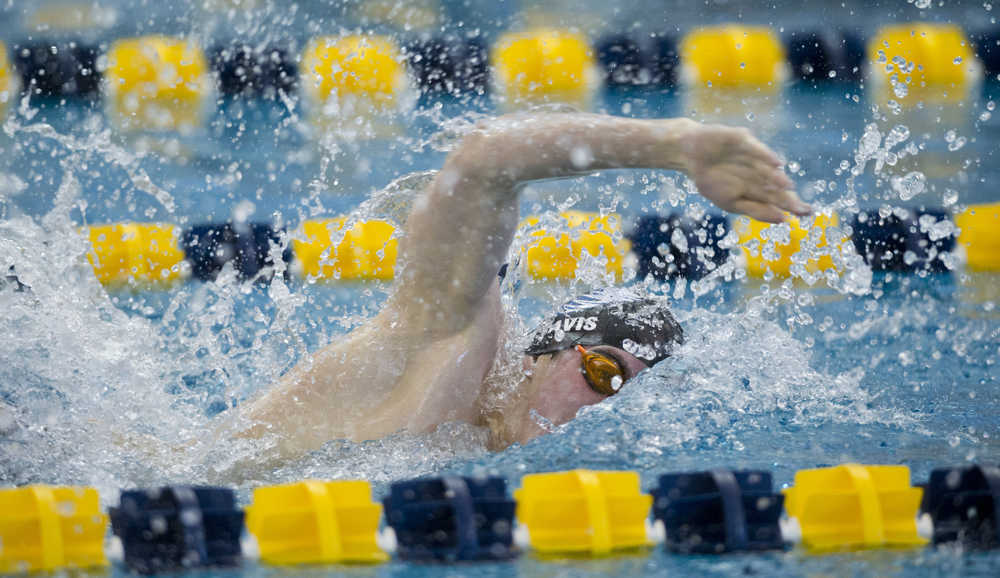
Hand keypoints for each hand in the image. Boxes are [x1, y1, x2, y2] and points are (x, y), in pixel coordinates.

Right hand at [683, 122, 809, 222]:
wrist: (689, 155)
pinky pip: (755, 149)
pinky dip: (765, 155)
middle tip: (805, 209)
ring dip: (778, 178)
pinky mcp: (742, 141)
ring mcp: (752, 156)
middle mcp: (758, 172)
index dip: (791, 206)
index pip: (777, 199)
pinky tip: (776, 163)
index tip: (805, 216)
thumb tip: (782, 220)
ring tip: (789, 188)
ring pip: (767, 169)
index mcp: (756, 188)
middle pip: (776, 186)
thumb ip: (755, 210)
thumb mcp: (730, 202)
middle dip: (789, 197)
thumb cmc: (710, 180)